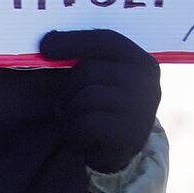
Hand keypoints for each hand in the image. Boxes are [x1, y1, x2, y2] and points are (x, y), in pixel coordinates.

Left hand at [35, 27, 160, 174]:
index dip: (74, 40)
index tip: (44, 46)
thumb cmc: (102, 108)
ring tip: (75, 121)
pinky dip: (74, 131)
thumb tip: (46, 42)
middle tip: (64, 104)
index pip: (107, 40)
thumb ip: (85, 59)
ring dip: (70, 111)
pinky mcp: (131, 133)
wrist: (117, 152)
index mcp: (142, 62)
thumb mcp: (100, 78)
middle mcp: (148, 82)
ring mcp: (142, 107)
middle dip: (67, 88)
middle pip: (89, 69)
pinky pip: (87, 123)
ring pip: (86, 96)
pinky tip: (81, 137)